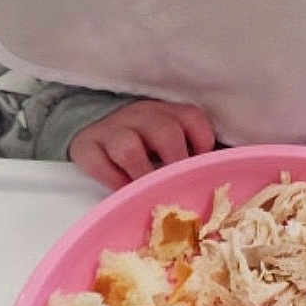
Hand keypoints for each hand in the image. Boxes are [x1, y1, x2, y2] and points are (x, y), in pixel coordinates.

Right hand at [69, 100, 215, 190]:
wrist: (96, 129)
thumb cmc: (145, 141)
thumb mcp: (170, 137)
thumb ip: (192, 152)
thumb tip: (218, 175)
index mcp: (168, 112)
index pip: (193, 119)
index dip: (202, 145)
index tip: (202, 169)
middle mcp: (141, 115)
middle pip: (164, 132)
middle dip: (175, 163)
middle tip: (178, 186)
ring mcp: (113, 129)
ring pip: (128, 147)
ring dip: (142, 175)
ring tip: (149, 193)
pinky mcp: (87, 146)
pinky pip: (98, 163)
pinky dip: (113, 181)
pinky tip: (123, 192)